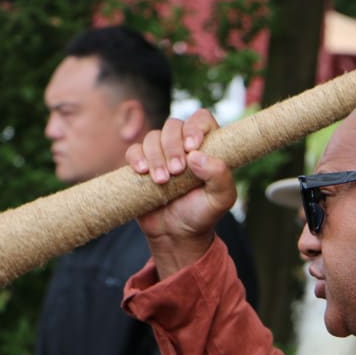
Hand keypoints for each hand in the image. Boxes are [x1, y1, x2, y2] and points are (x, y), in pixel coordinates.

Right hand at [126, 109, 237, 278]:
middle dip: (172, 146)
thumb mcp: (221, 199)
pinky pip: (134, 150)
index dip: (195, 127)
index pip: (201, 119)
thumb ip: (220, 176)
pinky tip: (142, 172)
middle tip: (176, 172)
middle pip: (174, 125)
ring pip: (153, 137)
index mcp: (207, 146)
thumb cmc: (202, 214)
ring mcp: (161, 153)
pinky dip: (136, 158)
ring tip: (161, 181)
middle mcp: (183, 145)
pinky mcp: (141, 165)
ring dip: (156, 156)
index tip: (192, 148)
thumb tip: (196, 156)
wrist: (177, 234)